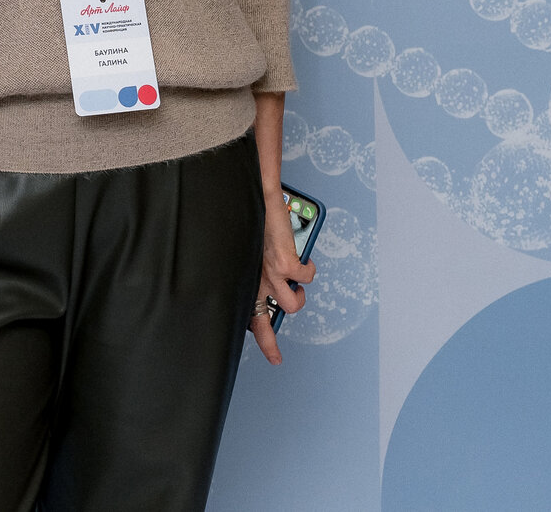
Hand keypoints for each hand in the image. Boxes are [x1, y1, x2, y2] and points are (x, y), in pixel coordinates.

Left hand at [249, 192, 315, 365]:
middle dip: (270, 341)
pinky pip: (307, 276)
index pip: (245, 314)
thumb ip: (250, 262)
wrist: (255, 193)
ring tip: (295, 283)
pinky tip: (304, 259)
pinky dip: (309, 269)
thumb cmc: (248, 218)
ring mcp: (270, 273)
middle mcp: (253, 278)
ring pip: (293, 303)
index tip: (267, 356)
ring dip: (298, 296)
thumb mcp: (243, 246)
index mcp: (241, 275)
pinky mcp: (286, 263)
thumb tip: (266, 271)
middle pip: (263, 321)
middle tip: (275, 357)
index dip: (258, 339)